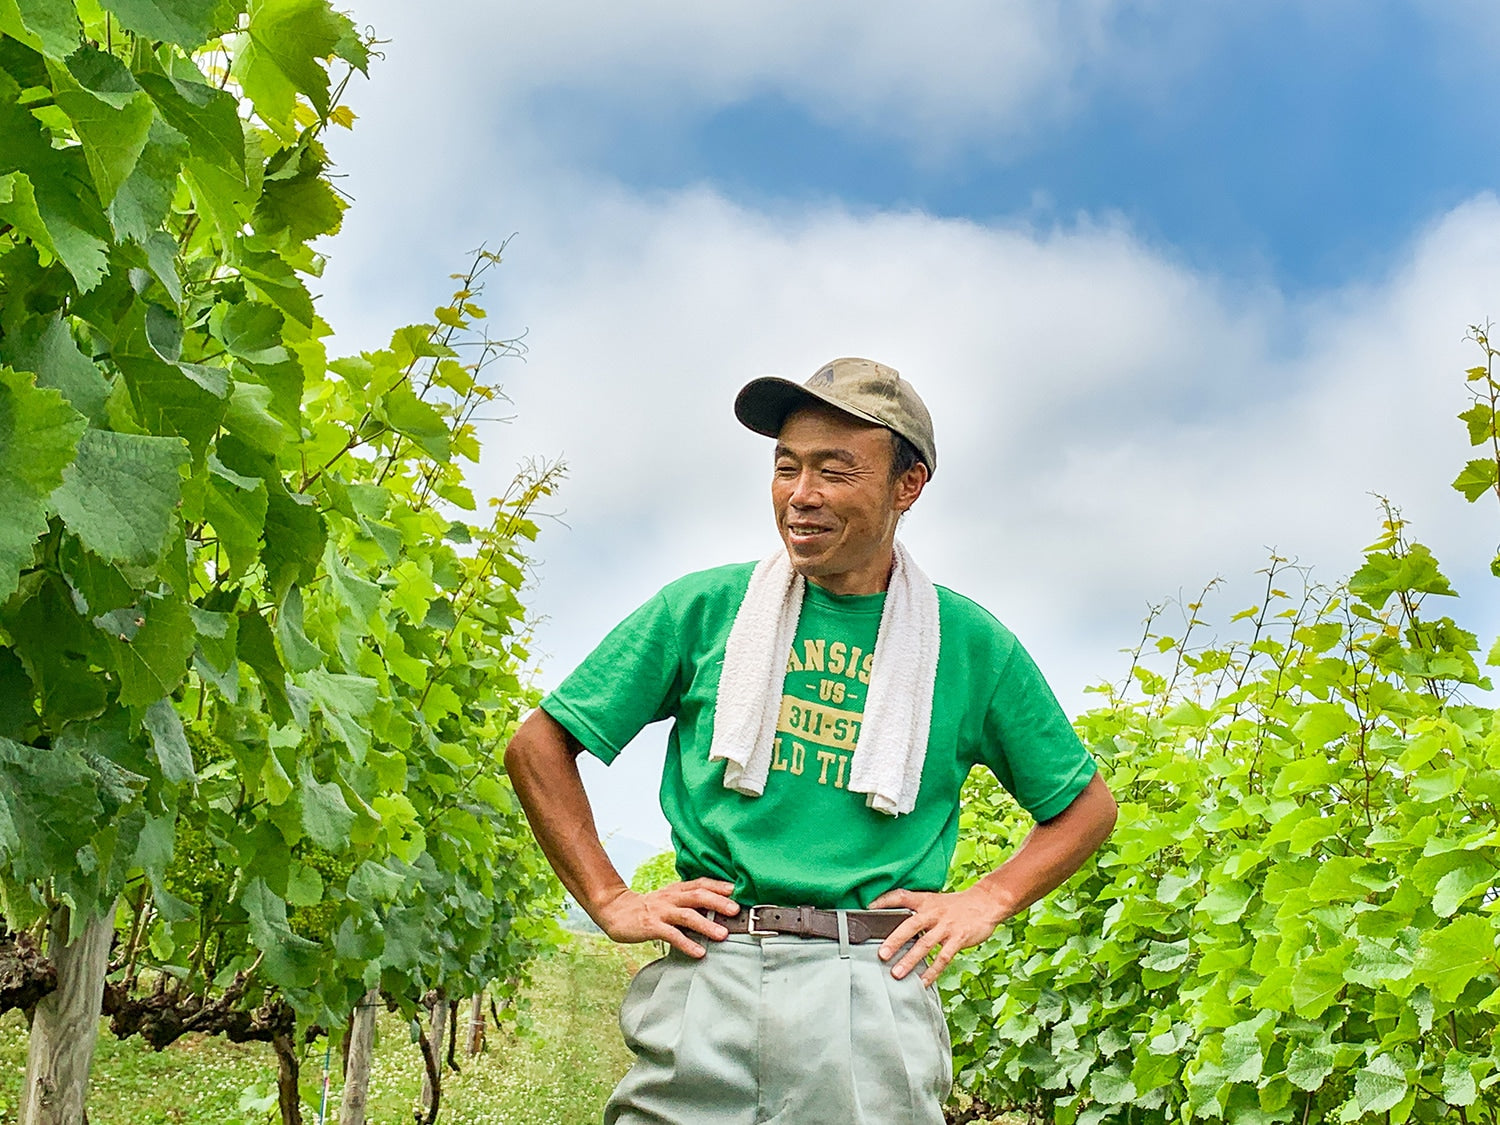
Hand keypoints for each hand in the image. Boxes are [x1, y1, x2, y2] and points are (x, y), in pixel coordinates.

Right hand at [593, 878, 739, 958]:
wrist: (616, 911)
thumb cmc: (650, 907)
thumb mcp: (670, 899)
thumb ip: (690, 901)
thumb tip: (719, 908)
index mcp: (677, 890)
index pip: (701, 883)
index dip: (719, 886)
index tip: (738, 890)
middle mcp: (671, 898)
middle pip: (697, 896)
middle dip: (718, 902)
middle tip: (736, 911)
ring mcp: (661, 911)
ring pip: (686, 915)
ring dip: (706, 924)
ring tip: (723, 935)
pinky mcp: (651, 926)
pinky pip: (671, 935)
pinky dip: (686, 943)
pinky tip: (699, 952)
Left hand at [868, 885, 1010, 986]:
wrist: (985, 903)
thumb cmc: (956, 905)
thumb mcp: (935, 901)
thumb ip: (917, 911)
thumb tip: (894, 925)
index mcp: (925, 901)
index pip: (901, 896)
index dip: (884, 900)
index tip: (868, 908)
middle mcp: (933, 913)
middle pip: (911, 925)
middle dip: (895, 940)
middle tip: (881, 954)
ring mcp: (946, 926)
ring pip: (925, 944)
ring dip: (910, 960)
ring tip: (897, 974)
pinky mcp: (959, 938)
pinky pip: (943, 957)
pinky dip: (932, 971)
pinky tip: (923, 982)